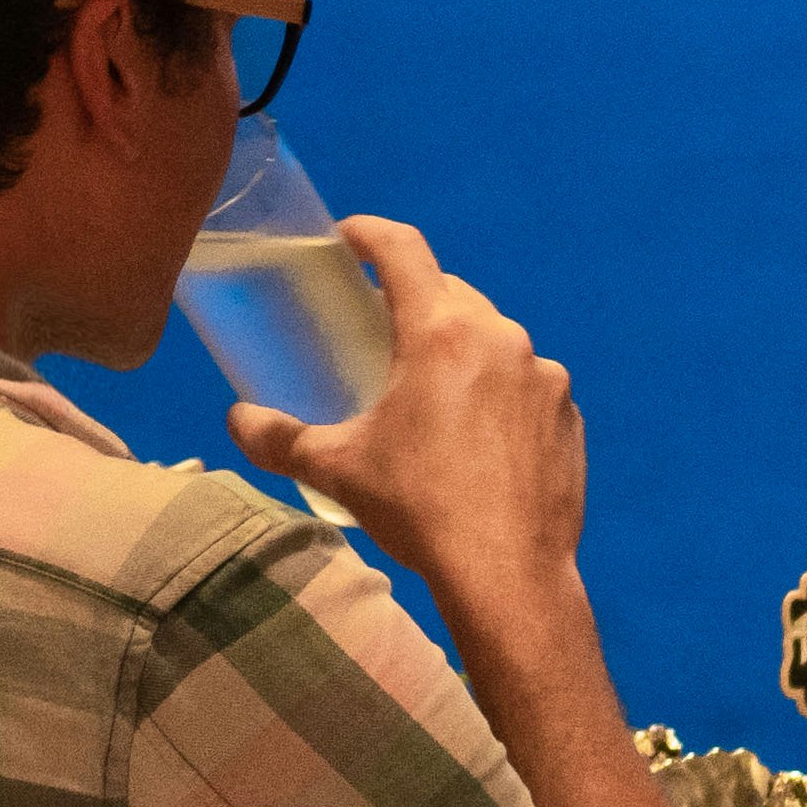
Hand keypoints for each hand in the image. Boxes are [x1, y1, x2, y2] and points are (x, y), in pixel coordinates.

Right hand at [237, 217, 585, 614]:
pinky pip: (528, 385)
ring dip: (461, 350)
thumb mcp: (336, 471)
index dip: (371, 233)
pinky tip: (480, 438)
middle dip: (415, 301)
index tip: (349, 236)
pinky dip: (501, 394)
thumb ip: (278, 439)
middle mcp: (500, 337)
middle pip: (451, 293)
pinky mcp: (569, 413)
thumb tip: (238, 419)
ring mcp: (544, 375)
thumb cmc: (417, 509)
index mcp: (440, 333)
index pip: (403, 250)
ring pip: (494, 339)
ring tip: (432, 391)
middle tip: (382, 329)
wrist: (507, 573)